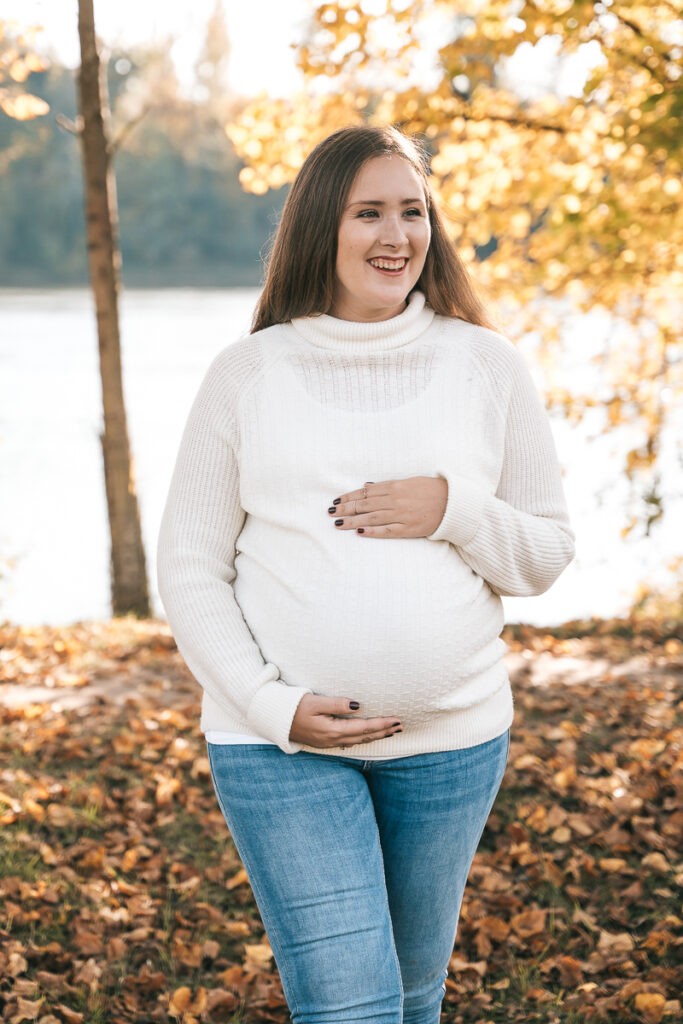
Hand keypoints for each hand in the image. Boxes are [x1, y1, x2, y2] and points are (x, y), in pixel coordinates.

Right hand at [289, 694, 401, 747]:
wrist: (276, 721)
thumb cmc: (294, 707)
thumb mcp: (315, 702)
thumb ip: (337, 704)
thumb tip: (359, 705)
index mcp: (332, 730)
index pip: (364, 728)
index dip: (382, 724)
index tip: (397, 719)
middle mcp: (333, 740)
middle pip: (365, 737)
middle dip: (384, 731)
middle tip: (400, 726)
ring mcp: (329, 743)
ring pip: (359, 741)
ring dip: (376, 736)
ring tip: (391, 731)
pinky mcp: (325, 742)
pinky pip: (350, 742)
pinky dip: (364, 738)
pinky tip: (368, 736)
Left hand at [328, 476, 447, 537]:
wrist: (452, 504)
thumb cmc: (431, 490)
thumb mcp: (409, 482)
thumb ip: (387, 485)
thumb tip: (367, 487)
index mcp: (395, 486)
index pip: (366, 492)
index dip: (349, 497)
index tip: (337, 501)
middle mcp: (395, 500)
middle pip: (365, 505)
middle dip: (346, 509)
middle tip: (331, 513)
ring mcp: (401, 515)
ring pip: (371, 518)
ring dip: (353, 521)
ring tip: (339, 524)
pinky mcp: (408, 529)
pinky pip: (386, 531)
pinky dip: (372, 531)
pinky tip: (360, 532)